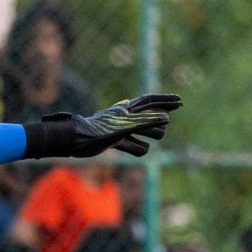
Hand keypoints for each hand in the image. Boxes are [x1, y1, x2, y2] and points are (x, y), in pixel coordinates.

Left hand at [40, 94, 181, 157]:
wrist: (71, 141)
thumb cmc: (96, 132)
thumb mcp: (123, 127)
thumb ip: (145, 121)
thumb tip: (166, 117)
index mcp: (125, 109)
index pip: (150, 102)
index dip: (165, 101)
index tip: (180, 101)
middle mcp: (121, 117)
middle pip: (146, 115)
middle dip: (158, 118)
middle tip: (169, 118)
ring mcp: (116, 129)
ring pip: (138, 130)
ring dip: (149, 133)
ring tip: (160, 135)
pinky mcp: (109, 140)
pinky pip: (128, 143)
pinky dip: (136, 147)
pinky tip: (143, 150)